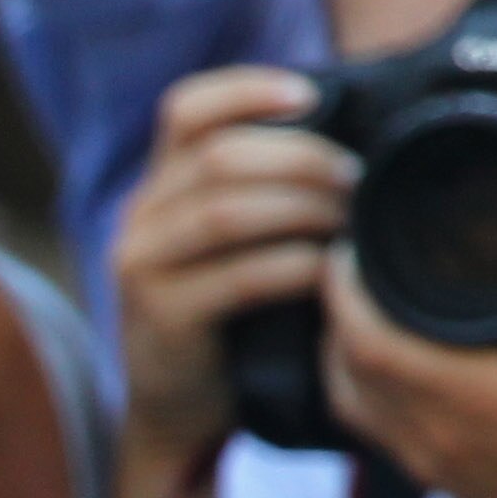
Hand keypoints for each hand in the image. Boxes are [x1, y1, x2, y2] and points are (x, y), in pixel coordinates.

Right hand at [110, 66, 342, 497]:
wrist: (177, 407)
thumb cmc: (226, 315)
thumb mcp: (231, 241)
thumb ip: (263, 189)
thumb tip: (355, 141)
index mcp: (159, 186)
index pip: (186, 110)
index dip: (247, 90)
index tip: (311, 95)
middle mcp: (140, 217)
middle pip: (218, 156)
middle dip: (301, 157)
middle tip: (357, 177)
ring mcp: (143, 266)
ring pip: (226, 209)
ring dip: (301, 207)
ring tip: (348, 219)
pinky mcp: (162, 317)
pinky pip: (239, 276)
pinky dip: (294, 265)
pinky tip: (328, 269)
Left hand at [325, 175, 496, 497]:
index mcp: (475, 394)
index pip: (366, 339)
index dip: (340, 290)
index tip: (346, 244)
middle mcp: (436, 431)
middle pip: (344, 364)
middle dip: (334, 309)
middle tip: (351, 258)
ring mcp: (429, 462)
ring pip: (348, 399)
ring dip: (340, 351)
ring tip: (360, 301)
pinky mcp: (436, 481)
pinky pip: (372, 426)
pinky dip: (361, 386)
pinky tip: (388, 356)